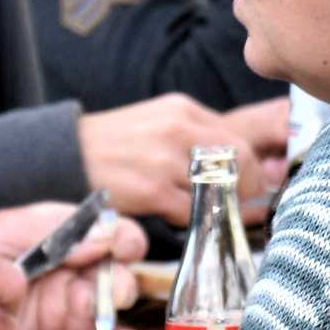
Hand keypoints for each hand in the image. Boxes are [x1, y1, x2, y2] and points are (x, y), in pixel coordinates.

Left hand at [0, 202, 143, 329]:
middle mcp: (72, 264)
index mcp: (64, 233)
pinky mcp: (57, 329)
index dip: (124, 240)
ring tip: (102, 314)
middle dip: (119, 280)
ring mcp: (66, 298)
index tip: (125, 250)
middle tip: (115, 291)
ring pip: (106, 303)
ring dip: (110, 309)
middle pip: (114, 271)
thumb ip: (60, 233)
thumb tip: (106, 236)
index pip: (109, 233)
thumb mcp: (14, 231)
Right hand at [77, 93, 292, 221]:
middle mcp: (179, 129)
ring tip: (212, 212)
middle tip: (243, 203)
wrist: (65, 156)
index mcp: (184, 110)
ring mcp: (166, 159)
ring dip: (223, 206)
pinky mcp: (152, 189)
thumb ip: (199, 138)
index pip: (243, 134)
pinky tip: (176, 215)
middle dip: (250, 186)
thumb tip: (251, 166)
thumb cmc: (115, 146)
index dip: (259, 163)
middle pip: (243, 159)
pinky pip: (192, 211)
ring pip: (222, 188)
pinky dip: (192, 219)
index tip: (264, 180)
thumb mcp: (159, 125)